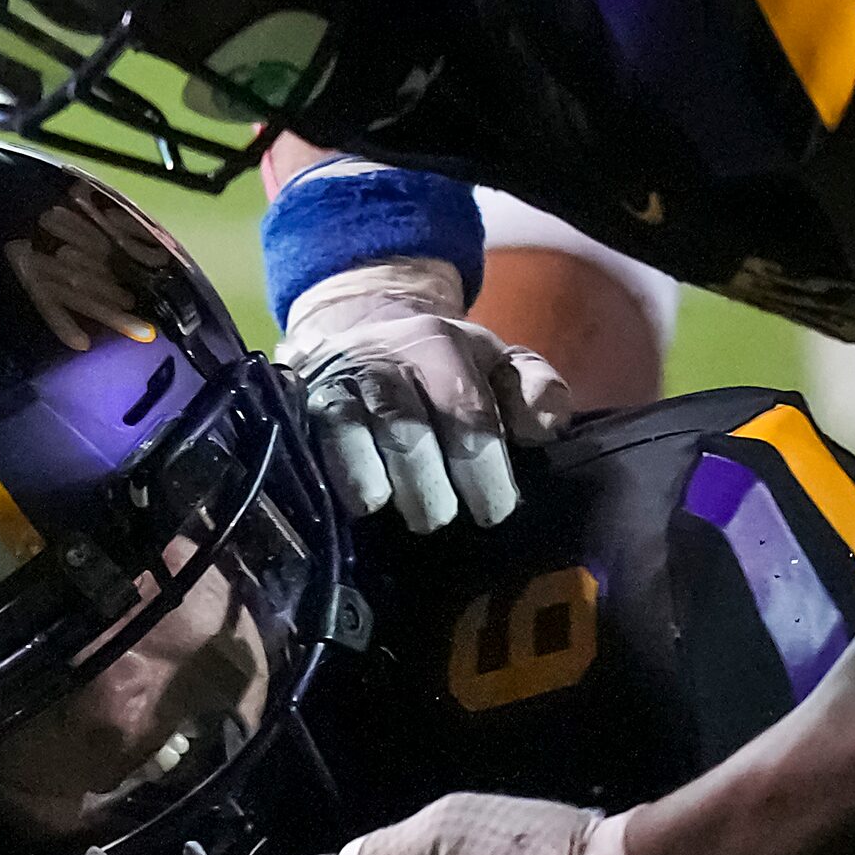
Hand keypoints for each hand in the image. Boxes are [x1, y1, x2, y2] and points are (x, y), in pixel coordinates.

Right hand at [277, 256, 572, 532]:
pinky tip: (365, 503)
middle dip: (433, 489)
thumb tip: (547, 428)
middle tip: (441, 518)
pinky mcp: (307, 401)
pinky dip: (347, 477)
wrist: (362, 336)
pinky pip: (325, 441)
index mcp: (447, 343)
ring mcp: (344, 378)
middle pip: (411, 432)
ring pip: (361, 436)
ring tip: (406, 513)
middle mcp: (391, 355)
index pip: (469, 414)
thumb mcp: (496, 365)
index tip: (494, 511)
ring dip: (389, 487)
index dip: (484, 473)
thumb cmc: (445, 367)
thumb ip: (536, 390)